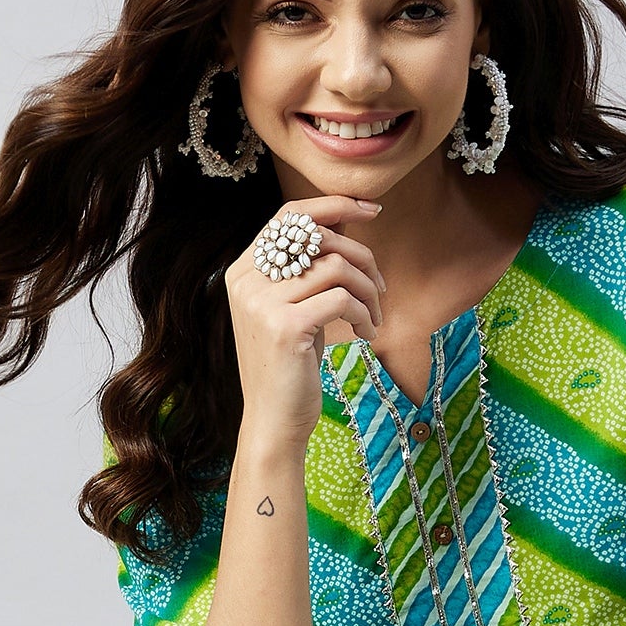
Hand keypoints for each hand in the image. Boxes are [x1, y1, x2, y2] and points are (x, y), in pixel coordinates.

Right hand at [226, 195, 385, 453]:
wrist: (274, 421)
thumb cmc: (290, 366)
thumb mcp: (294, 310)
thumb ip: (308, 270)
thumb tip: (344, 222)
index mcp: (244, 271)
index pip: (290, 215)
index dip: (333, 205)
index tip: (372, 210)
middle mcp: (248, 281)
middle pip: (319, 237)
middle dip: (363, 256)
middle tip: (380, 288)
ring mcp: (264, 304)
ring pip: (337, 267)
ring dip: (369, 290)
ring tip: (375, 316)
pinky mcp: (286, 327)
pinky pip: (343, 299)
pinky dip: (365, 314)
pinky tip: (366, 333)